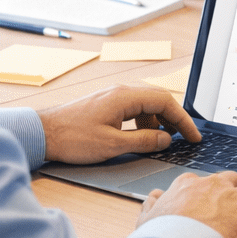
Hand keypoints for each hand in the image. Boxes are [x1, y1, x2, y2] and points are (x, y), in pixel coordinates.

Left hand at [38, 85, 198, 164]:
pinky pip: (134, 110)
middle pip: (158, 101)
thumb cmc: (72, 138)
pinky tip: (140, 139)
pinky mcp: (106, 105)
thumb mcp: (113, 145)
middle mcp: (121, 92)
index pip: (165, 102)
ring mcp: (113, 97)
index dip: (183, 120)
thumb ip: (143, 141)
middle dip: (174, 120)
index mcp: (125, 97)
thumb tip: (166, 140)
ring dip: (157, 123)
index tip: (194, 136)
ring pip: (146, 106)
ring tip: (160, 143)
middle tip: (185, 139)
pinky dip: (143, 124)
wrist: (42, 133)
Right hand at [136, 171, 236, 237]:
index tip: (214, 198)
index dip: (212, 190)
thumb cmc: (160, 237)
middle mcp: (213, 186)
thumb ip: (152, 204)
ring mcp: (234, 199)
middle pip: (233, 180)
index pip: (205, 181)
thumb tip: (154, 196)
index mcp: (189, 184)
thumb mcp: (147, 217)